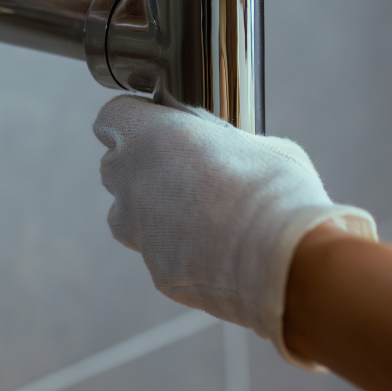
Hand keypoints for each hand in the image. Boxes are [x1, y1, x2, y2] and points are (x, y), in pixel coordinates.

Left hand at [94, 95, 375, 366]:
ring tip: (195, 212)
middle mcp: (132, 183)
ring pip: (126, 216)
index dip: (130, 120)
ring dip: (148, 211)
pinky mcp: (158, 273)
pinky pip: (158, 254)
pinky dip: (178, 250)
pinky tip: (217, 250)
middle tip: (179, 167)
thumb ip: (227, 144)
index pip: (111, 118)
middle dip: (137, 166)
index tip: (150, 123)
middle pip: (114, 167)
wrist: (280, 258)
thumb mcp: (258, 142)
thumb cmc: (272, 186)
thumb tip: (236, 153)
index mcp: (150, 137)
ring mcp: (140, 232)